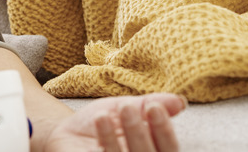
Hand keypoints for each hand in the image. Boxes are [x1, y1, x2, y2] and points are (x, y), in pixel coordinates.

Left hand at [42, 93, 185, 151]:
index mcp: (154, 151)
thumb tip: (179, 101)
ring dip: (114, 139)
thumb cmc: (101, 122)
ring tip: (103, 115)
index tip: (155, 107)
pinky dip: (102, 143)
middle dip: (137, 131)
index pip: (169, 149)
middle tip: (126, 107)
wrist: (68, 131)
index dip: (164, 130)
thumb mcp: (127, 107)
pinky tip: (97, 125)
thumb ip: (151, 105)